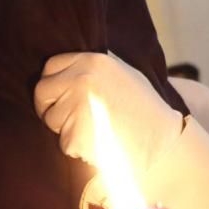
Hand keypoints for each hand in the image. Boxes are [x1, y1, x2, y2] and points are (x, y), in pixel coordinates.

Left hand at [34, 52, 182, 179]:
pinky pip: (64, 143)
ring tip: (98, 131)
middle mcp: (82, 79)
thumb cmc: (146, 110)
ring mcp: (78, 106)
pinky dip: (78, 148)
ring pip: (52, 120)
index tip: (61, 96)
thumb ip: (93, 69)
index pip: (50, 66)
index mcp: (93, 61)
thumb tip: (63, 69)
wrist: (165, 142)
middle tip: (69, 119)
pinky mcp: (76, 134)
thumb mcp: (124, 74)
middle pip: (42, 92)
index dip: (54, 83)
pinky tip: (102, 144)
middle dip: (50, 107)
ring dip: (67, 129)